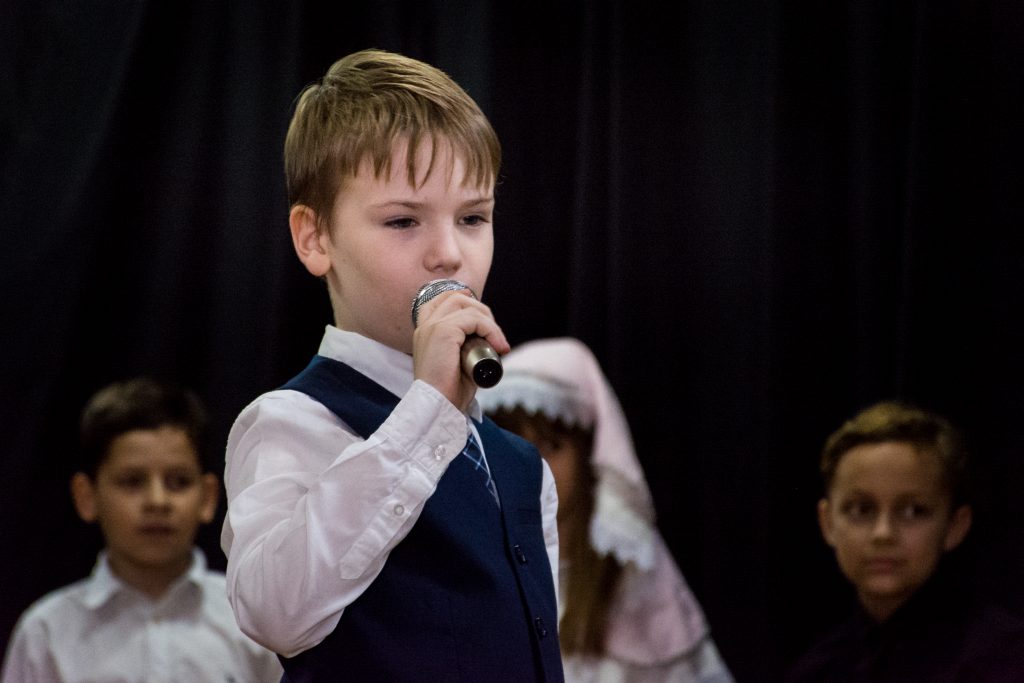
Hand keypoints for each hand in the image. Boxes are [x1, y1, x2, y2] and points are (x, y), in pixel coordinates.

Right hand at [411, 289, 508, 411]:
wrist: (437, 407)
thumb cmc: (448, 392)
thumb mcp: (456, 363)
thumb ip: (465, 347)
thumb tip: (490, 341)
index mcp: (424, 331)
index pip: (442, 300)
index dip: (465, 304)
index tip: (485, 323)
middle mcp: (425, 325)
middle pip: (457, 298)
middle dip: (481, 312)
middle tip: (495, 337)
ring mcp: (432, 326)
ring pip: (467, 306)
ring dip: (489, 322)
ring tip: (498, 343)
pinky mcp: (443, 331)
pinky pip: (473, 319)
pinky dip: (491, 330)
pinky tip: (498, 346)